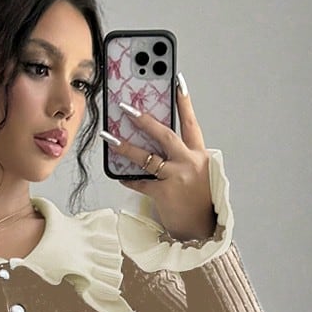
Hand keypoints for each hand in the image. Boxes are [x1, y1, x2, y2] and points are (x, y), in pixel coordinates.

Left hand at [102, 78, 216, 241]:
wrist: (202, 231)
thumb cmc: (198, 200)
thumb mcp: (198, 173)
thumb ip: (182, 156)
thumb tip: (156, 144)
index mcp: (200, 154)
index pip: (191, 122)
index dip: (184, 100)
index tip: (176, 80)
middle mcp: (190, 161)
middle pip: (164, 134)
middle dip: (143, 119)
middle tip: (126, 107)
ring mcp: (177, 177)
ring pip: (147, 157)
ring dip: (125, 147)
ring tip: (109, 138)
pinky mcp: (165, 193)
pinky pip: (141, 183)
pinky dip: (129, 179)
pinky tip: (119, 175)